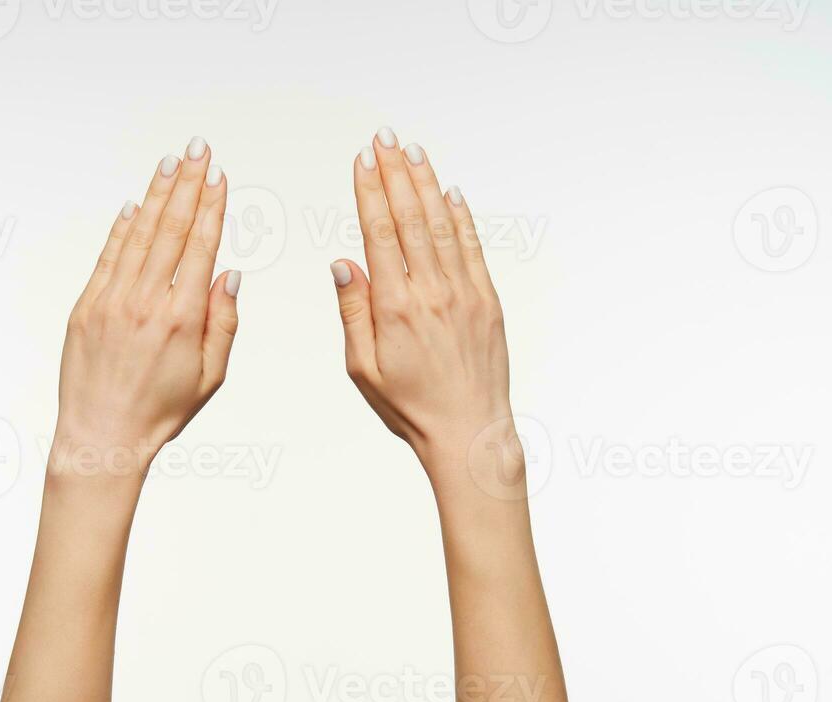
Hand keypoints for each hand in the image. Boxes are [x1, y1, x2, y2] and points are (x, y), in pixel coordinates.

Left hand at [53, 137, 240, 479]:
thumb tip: (228, 274)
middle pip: (171, 229)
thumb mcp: (210, 376)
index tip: (219, 178)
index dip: (211, 207)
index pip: (200, 247)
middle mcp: (146, 302)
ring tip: (171, 163)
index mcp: (182, 320)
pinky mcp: (86, 307)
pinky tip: (135, 204)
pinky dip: (122, 227)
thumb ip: (223, 323)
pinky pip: (108, 256)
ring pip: (139, 235)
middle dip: (188, 185)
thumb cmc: (160, 413)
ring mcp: (112, 301)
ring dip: (157, 195)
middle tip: (199, 151)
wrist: (102, 435)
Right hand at [330, 127, 516, 482]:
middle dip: (395, 173)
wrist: (468, 433)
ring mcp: (464, 293)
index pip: (379, 234)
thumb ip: (353, 312)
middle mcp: (432, 293)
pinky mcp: (488, 301)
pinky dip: (461, 217)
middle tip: (384, 138)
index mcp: (395, 309)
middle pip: (411, 219)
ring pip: (443, 225)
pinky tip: (449, 193)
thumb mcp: (363, 368)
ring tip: (413, 151)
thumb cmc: (411, 407)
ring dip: (427, 185)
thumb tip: (343, 263)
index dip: (370, 191)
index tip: (363, 160)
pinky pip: (473, 248)